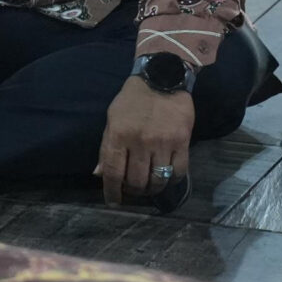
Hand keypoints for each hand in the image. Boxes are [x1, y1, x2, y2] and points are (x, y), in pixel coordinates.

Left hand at [97, 76, 194, 205]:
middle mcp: (139, 142)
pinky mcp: (182, 142)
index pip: (112, 172)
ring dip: (152, 189)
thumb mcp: (112, 119)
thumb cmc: (132, 100)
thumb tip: (99, 174)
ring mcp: (162, 143)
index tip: (112, 201)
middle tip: (132, 190)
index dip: (111, 191)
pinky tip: (166, 179)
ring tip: (148, 187)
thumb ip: (106, 147)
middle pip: (136, 181)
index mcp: (118, 135)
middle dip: (132, 191)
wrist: (162, 80)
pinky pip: (179, 172)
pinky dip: (171, 181)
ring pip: (157, 180)